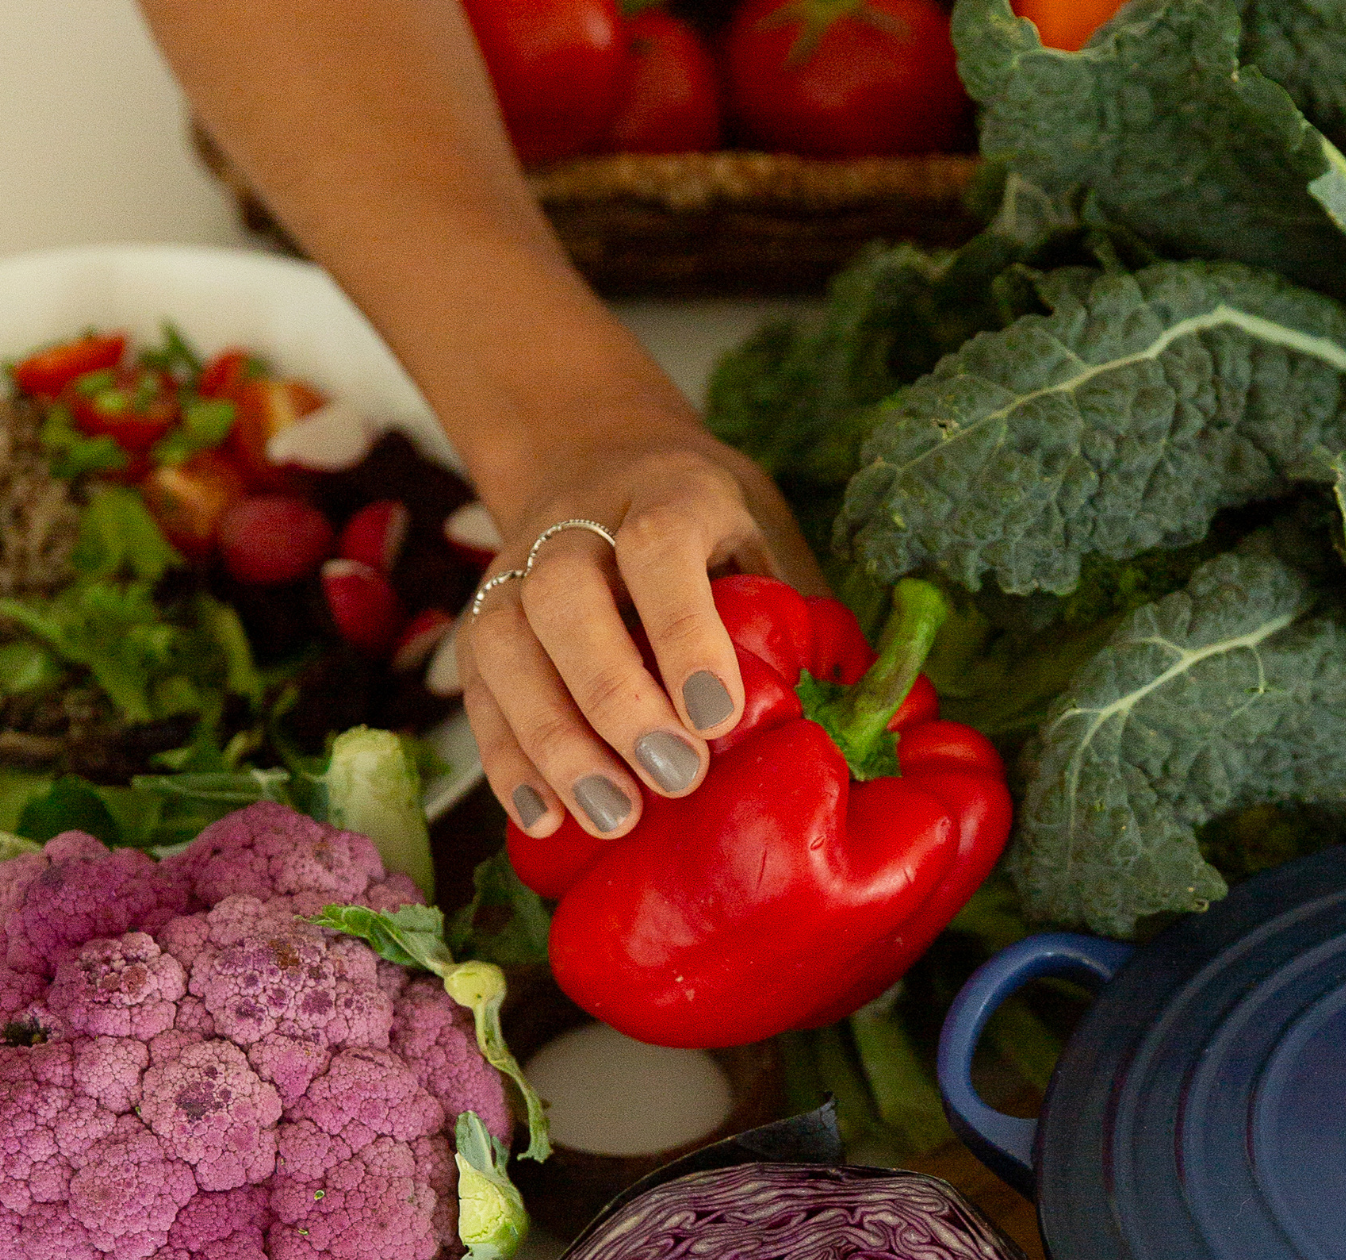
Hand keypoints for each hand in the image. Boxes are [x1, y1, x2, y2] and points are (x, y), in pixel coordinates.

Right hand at [456, 412, 827, 839]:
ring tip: (611, 818)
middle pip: (564, 598)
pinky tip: (544, 817)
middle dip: (614, 696)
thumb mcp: (766, 536)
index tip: (718, 719)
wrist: (599, 453)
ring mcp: (516, 566)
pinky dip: (505, 758)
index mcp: (669, 490)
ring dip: (553, 741)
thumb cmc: (710, 521)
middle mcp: (577, 520)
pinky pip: (479, 689)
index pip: (661, 546)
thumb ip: (797, 611)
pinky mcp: (481, 618)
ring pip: (506, 646)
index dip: (685, 633)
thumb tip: (866, 716)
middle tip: (673, 779)